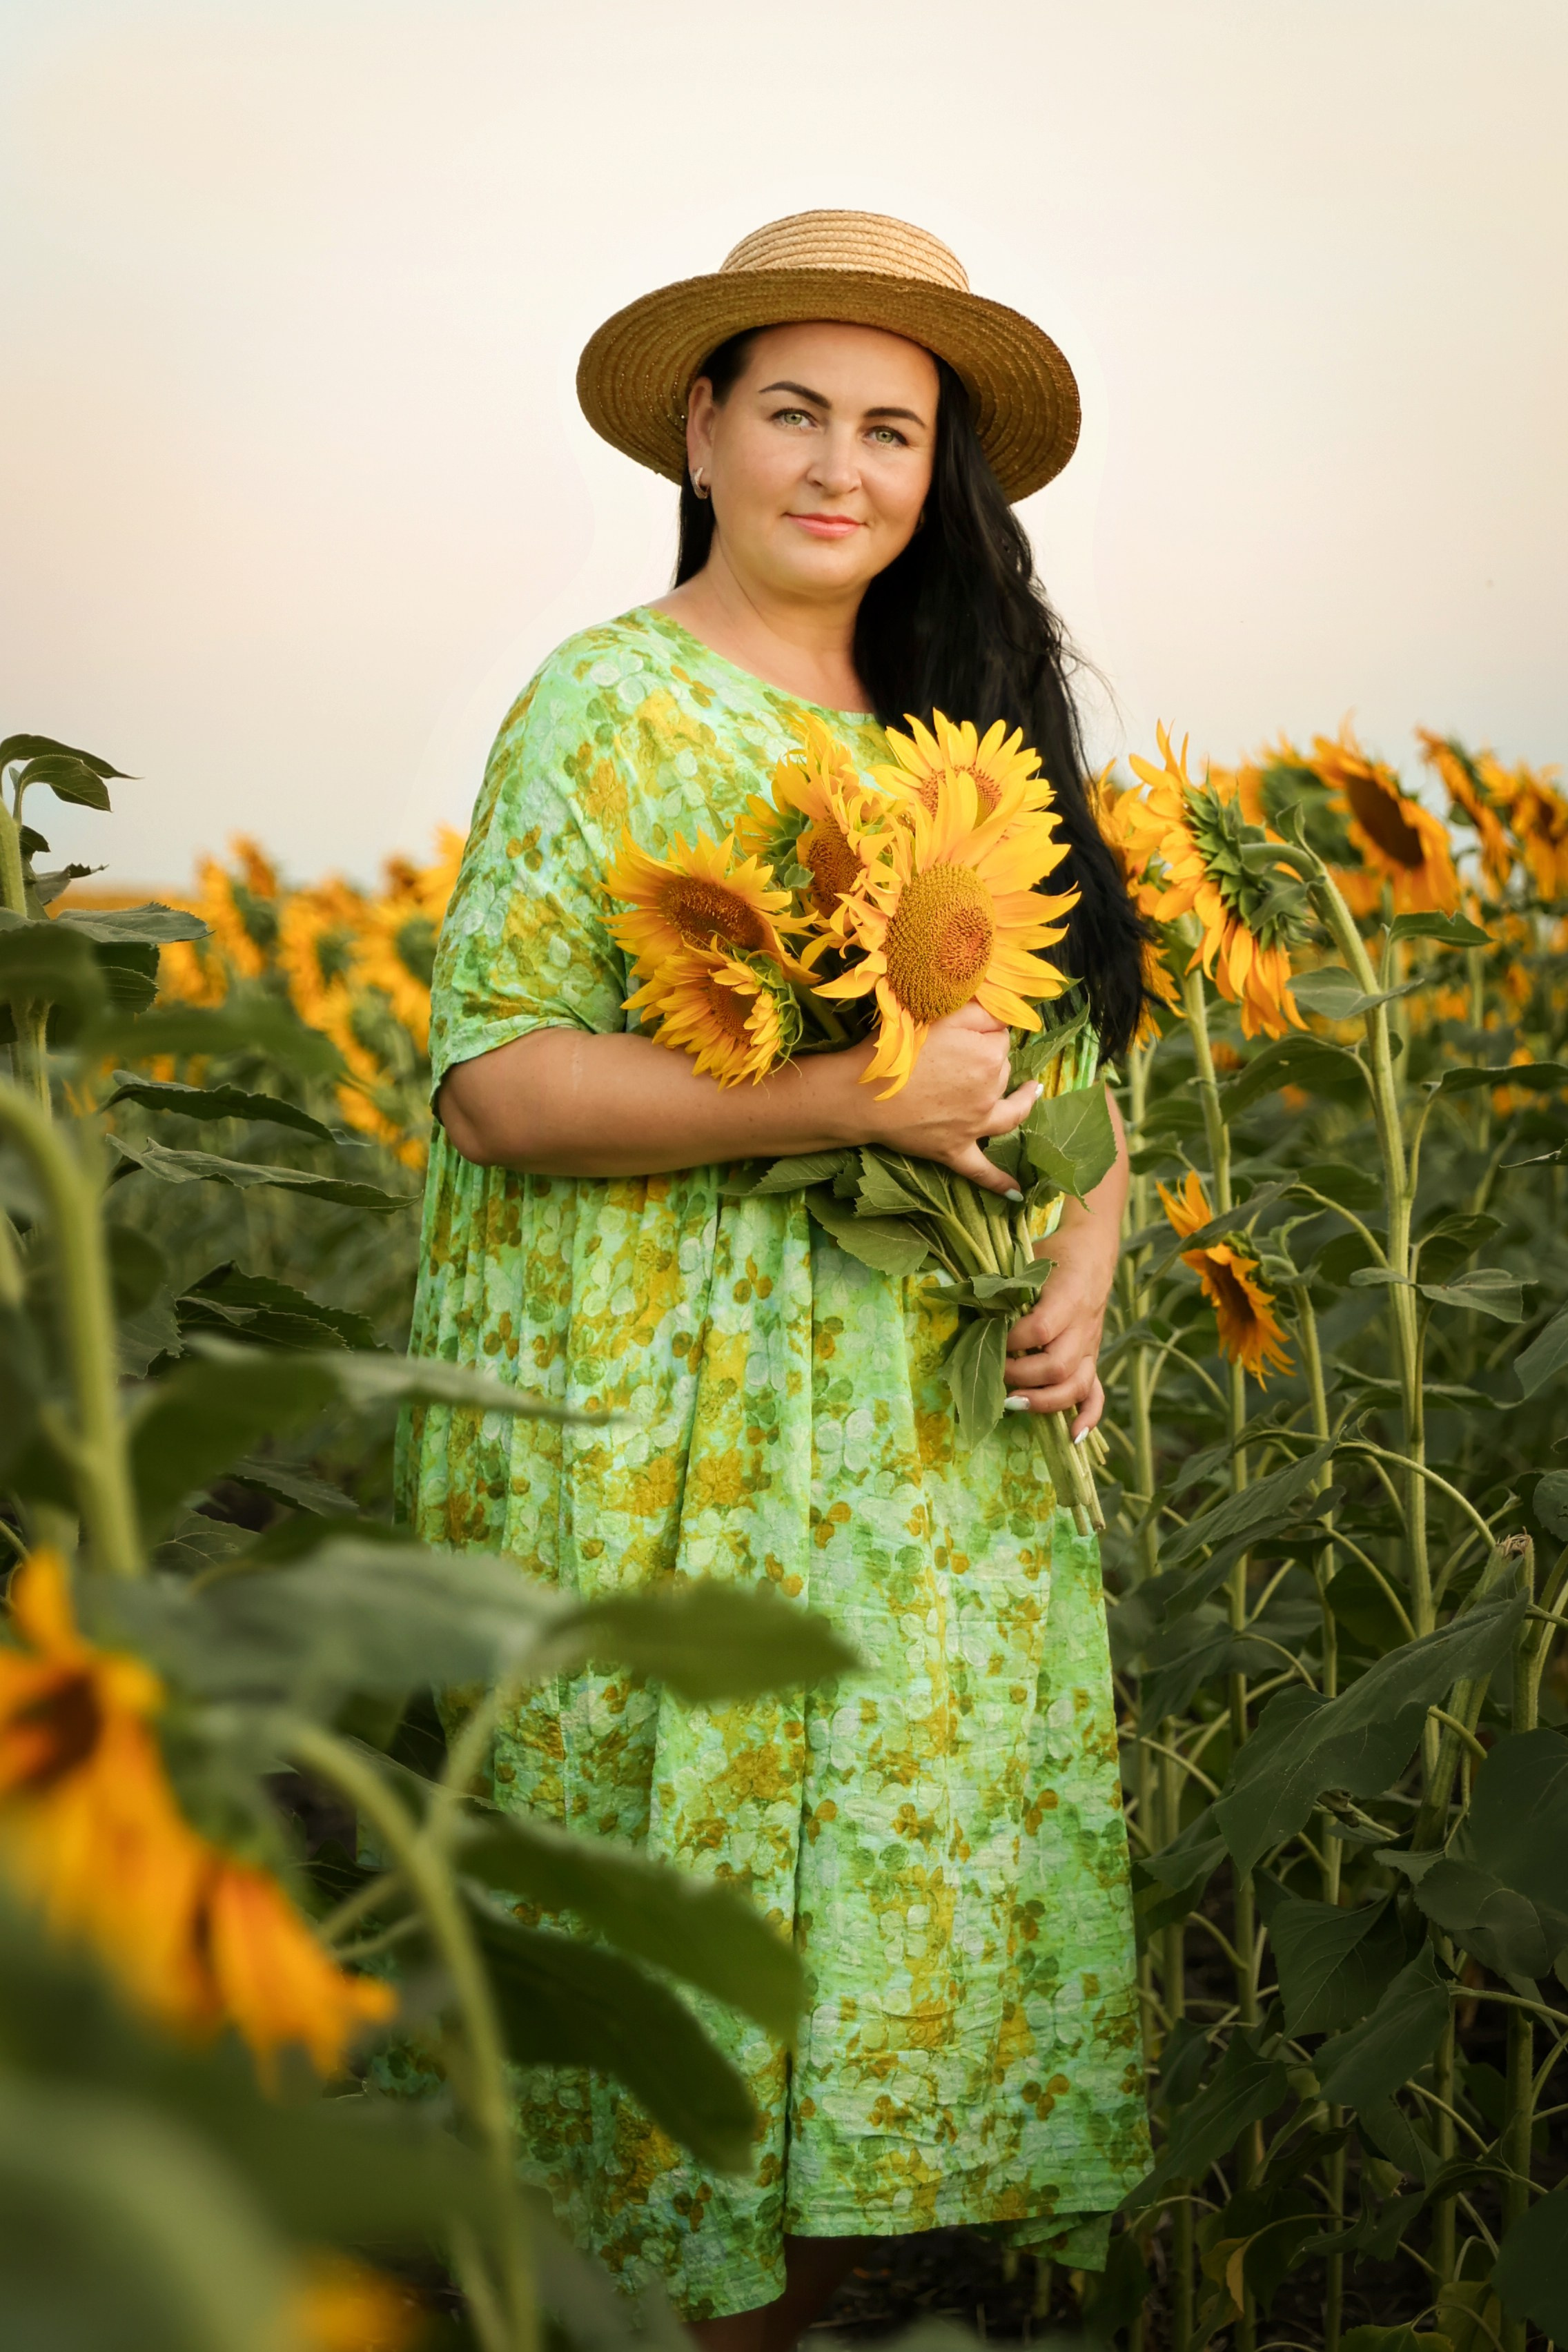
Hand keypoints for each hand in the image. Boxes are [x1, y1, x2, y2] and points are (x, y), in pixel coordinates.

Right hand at [852, 1003, 1040, 1198]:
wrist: (863, 1091)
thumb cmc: (897, 1048)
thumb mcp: (940, 1013)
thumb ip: (978, 1010)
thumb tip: (1001, 1017)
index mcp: (989, 1055)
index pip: (1000, 1037)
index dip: (984, 1031)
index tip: (965, 1029)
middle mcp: (990, 1091)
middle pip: (1003, 1070)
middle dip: (991, 1059)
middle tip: (963, 1052)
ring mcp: (975, 1125)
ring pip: (1009, 1112)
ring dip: (1023, 1102)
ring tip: (1032, 1091)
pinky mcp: (954, 1150)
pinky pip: (981, 1170)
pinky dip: (999, 1181)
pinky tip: (1016, 1192)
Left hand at [1002, 1211, 1117, 1437]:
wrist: (1091, 1252)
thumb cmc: (1052, 1256)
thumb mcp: (1026, 1261)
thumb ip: (1003, 1285)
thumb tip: (965, 1304)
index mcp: (1067, 1297)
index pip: (1038, 1330)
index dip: (1010, 1341)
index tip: (991, 1337)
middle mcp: (1082, 1326)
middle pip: (1056, 1366)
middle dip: (1019, 1376)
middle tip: (994, 1373)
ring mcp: (1090, 1346)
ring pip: (1076, 1385)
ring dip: (1043, 1402)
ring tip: (1012, 1403)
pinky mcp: (1093, 1359)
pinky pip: (1097, 1394)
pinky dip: (1087, 1417)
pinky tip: (1071, 1436)